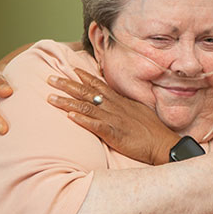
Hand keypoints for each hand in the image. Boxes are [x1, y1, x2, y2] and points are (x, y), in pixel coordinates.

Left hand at [47, 68, 178, 164]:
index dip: (84, 77)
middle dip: (67, 85)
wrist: (162, 143)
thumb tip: (116, 100)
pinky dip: (82, 120)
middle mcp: (115, 107)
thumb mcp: (138, 111)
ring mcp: (114, 120)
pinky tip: (70, 116)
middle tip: (50, 78)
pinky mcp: (114, 134)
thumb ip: (125, 105)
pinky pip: (95, 125)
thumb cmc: (152, 130)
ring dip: (67, 102)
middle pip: (87, 92)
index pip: (99, 85)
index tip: (71, 69)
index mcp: (120, 102)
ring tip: (50, 98)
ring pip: (87, 107)